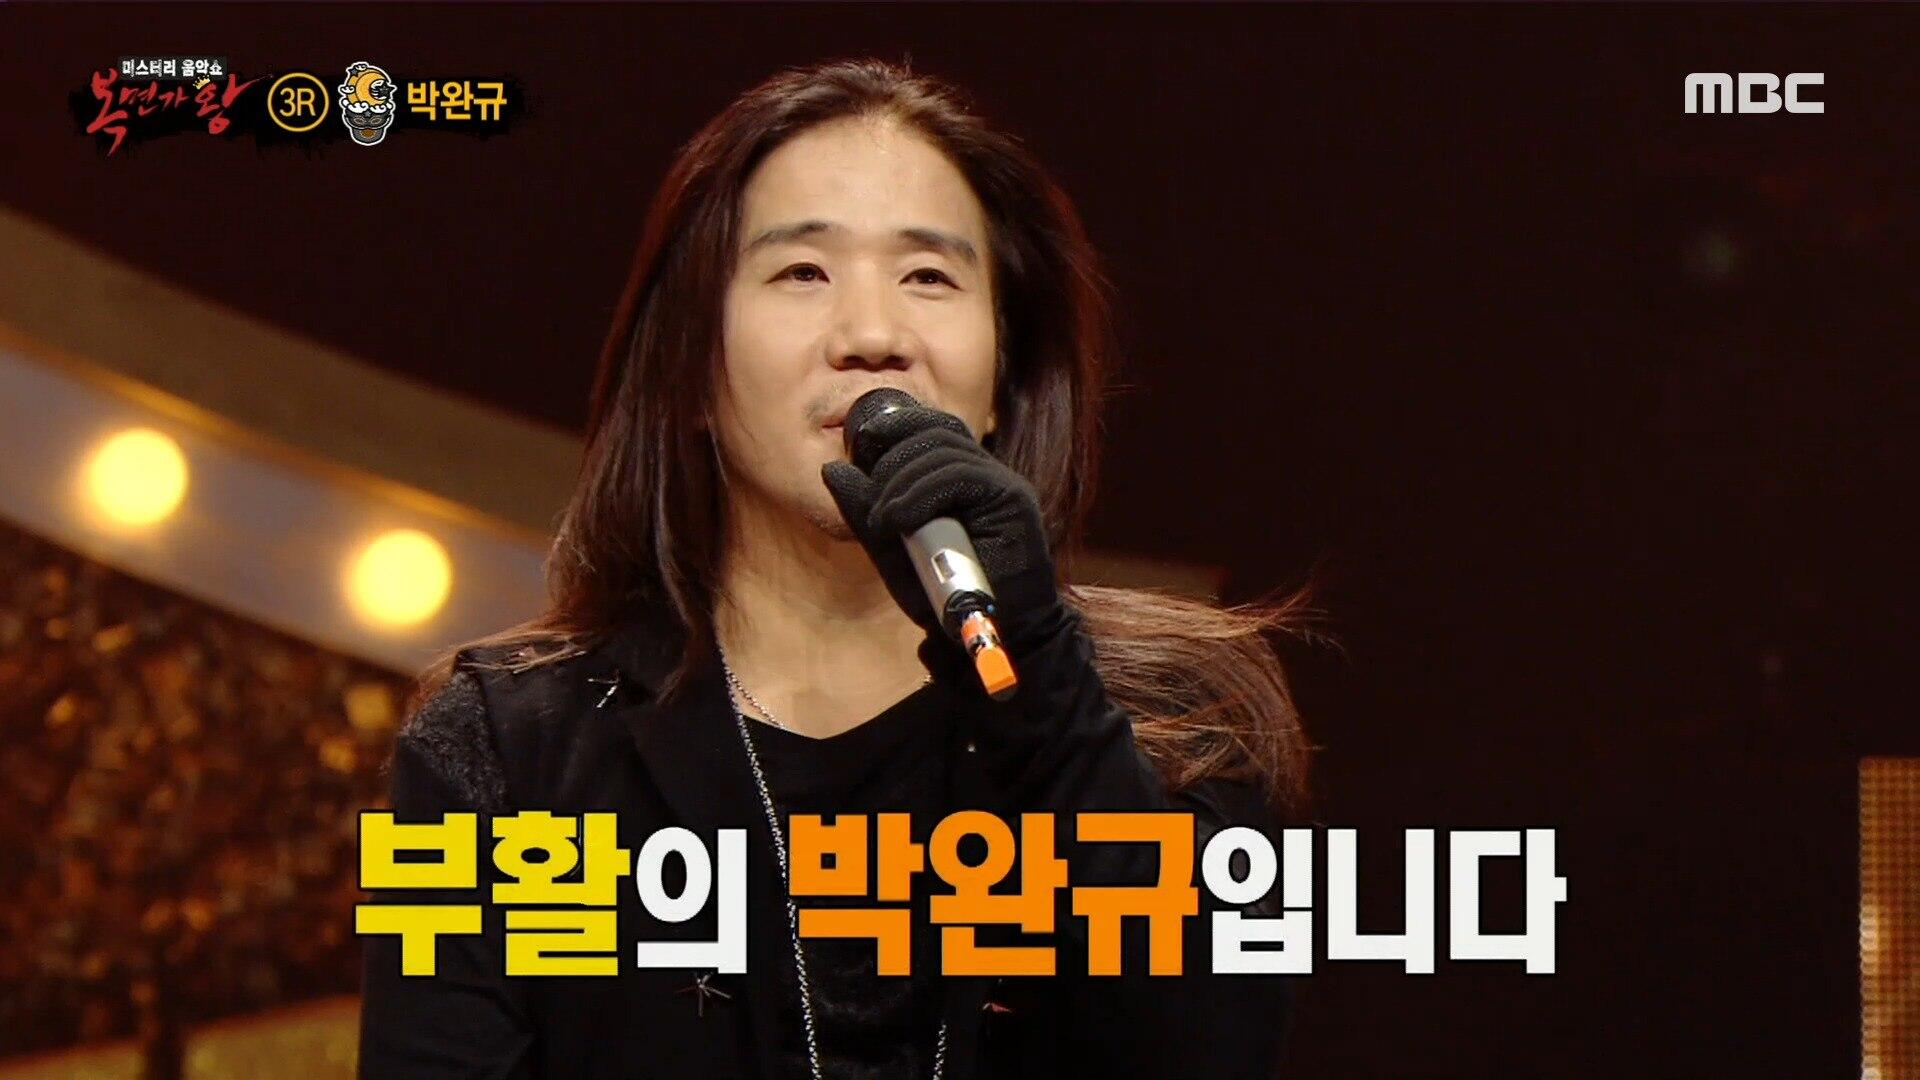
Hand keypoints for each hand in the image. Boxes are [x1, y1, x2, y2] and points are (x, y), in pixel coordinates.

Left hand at [820, 402, 1063, 652]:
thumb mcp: (891, 550)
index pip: (934, 427)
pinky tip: (900, 519)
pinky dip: (922, 494)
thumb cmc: (946, 597)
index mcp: (962, 478)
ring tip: (882, 520)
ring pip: (945, 451)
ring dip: (901, 482)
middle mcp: (987, 474)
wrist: (992, 637)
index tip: (862, 439)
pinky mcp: (1012, 501)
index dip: (898, 424)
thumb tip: (833, 468)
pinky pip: (961, 476)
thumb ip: (866, 510)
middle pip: (937, 433)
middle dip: (892, 457)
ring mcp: (1003, 484)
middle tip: (870, 495)